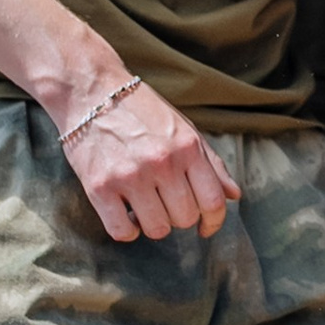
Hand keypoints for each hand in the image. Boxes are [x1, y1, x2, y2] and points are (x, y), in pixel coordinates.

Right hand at [54, 74, 244, 243]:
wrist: (91, 92)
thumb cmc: (142, 112)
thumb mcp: (184, 129)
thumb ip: (211, 163)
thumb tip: (234, 195)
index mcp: (187, 147)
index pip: (213, 201)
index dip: (213, 222)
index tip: (205, 228)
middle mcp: (162, 162)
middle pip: (185, 218)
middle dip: (178, 216)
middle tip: (165, 202)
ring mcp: (130, 175)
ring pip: (157, 229)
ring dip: (153, 224)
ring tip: (144, 205)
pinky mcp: (99, 187)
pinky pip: (122, 232)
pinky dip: (126, 230)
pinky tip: (124, 214)